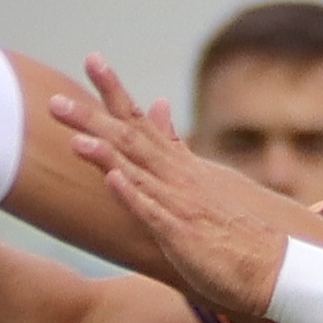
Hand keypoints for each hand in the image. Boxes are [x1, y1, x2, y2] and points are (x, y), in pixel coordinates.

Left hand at [47, 56, 322, 322]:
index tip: (92, 58)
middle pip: (130, 140)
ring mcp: (179, 204)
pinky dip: (133, 196)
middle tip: (54, 103)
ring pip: (138, 173)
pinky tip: (113, 180)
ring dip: (107, 155)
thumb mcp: (196, 174)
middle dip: (92, 120)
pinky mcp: (182, 235)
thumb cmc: (227, 225)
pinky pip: (153, 213)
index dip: (114, 90)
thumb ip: (172, 140)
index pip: (139, 119)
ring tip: (75, 139)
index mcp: (176, 164)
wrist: (268, 264)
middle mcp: (176, 176)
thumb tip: (155, 102)